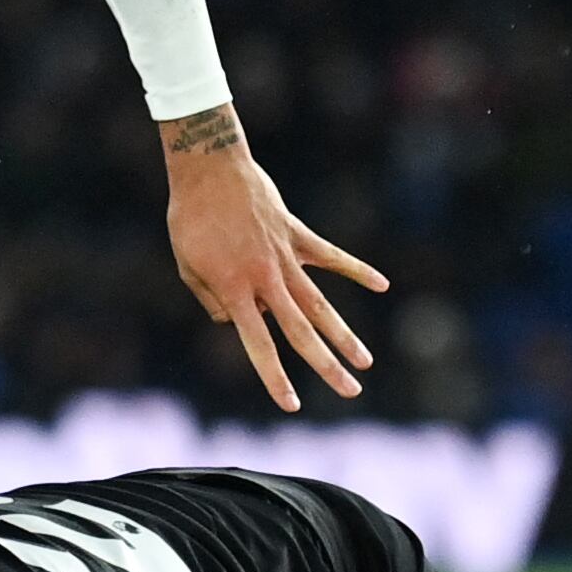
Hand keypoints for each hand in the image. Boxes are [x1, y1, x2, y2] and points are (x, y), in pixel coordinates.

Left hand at [161, 104, 388, 412]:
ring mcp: (285, 256)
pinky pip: (331, 257)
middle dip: (326, 365)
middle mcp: (265, 278)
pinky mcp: (297, 233)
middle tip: (350, 391)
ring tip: (365, 361)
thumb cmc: (190, 219)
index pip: (258, 345)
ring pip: (320, 303)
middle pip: (301, 331)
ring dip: (344, 334)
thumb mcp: (188, 268)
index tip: (292, 405)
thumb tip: (239, 322)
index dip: (275, 377)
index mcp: (235, 291)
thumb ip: (211, 302)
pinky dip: (356, 270)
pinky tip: (382, 286)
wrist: (209, 167)